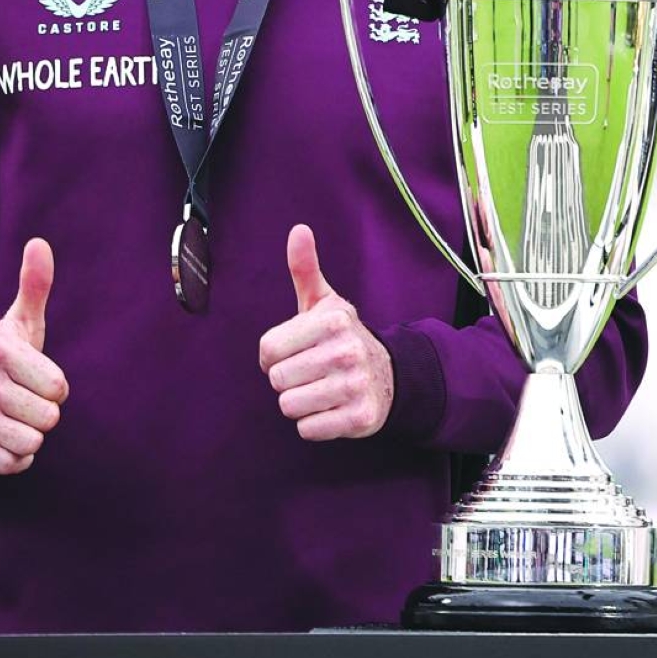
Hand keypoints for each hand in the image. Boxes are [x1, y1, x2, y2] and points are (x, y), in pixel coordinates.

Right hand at [0, 238, 68, 474]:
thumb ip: (34, 286)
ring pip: (30, 442)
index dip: (53, 387)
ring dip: (29, 436)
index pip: (58, 387)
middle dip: (42, 413)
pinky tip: (2, 438)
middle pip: (47, 417)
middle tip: (22, 400)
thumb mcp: (17, 323)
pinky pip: (12, 464)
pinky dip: (14, 457)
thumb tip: (40, 243)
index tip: (35, 378)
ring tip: (12, 418)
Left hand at [258, 224, 393, 441]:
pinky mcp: (360, 418)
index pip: (268, 349)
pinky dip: (314, 423)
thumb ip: (305, 268)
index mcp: (332, 320)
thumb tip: (299, 229)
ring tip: (320, 388)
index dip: (272, 354)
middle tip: (310, 371)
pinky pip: (308, 429)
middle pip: (277, 379)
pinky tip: (331, 407)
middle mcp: (346, 351)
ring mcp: (355, 386)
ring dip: (299, 401)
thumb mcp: (323, 302)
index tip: (292, 350)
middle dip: (287, 379)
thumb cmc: (340, 336)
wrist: (388, 375)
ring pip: (289, 405)